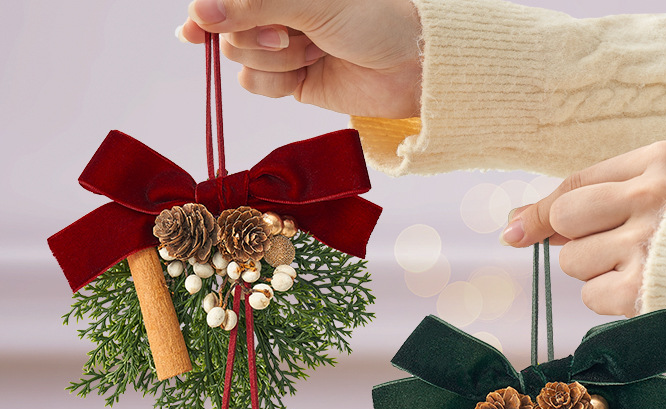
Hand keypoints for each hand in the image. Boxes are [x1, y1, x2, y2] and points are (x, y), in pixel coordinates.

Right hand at [179, 0, 421, 118]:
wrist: (410, 64)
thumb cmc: (373, 16)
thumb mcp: (310, 0)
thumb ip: (251, 4)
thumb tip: (200, 14)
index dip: (206, 11)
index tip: (196, 29)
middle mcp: (276, 9)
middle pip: (228, 28)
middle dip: (258, 35)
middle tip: (291, 33)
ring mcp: (281, 43)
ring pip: (242, 58)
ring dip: (277, 59)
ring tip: (315, 49)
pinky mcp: (290, 79)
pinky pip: (256, 84)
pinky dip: (279, 81)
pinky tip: (308, 71)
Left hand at [500, 141, 665, 316]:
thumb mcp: (664, 196)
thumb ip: (598, 199)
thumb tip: (514, 223)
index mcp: (660, 161)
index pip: (575, 183)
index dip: (540, 211)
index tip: (514, 229)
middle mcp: (653, 196)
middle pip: (564, 218)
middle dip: (573, 240)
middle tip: (609, 248)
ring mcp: (647, 243)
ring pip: (573, 261)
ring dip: (595, 272)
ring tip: (640, 268)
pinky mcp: (641, 289)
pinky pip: (591, 295)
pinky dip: (610, 299)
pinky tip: (645, 290)